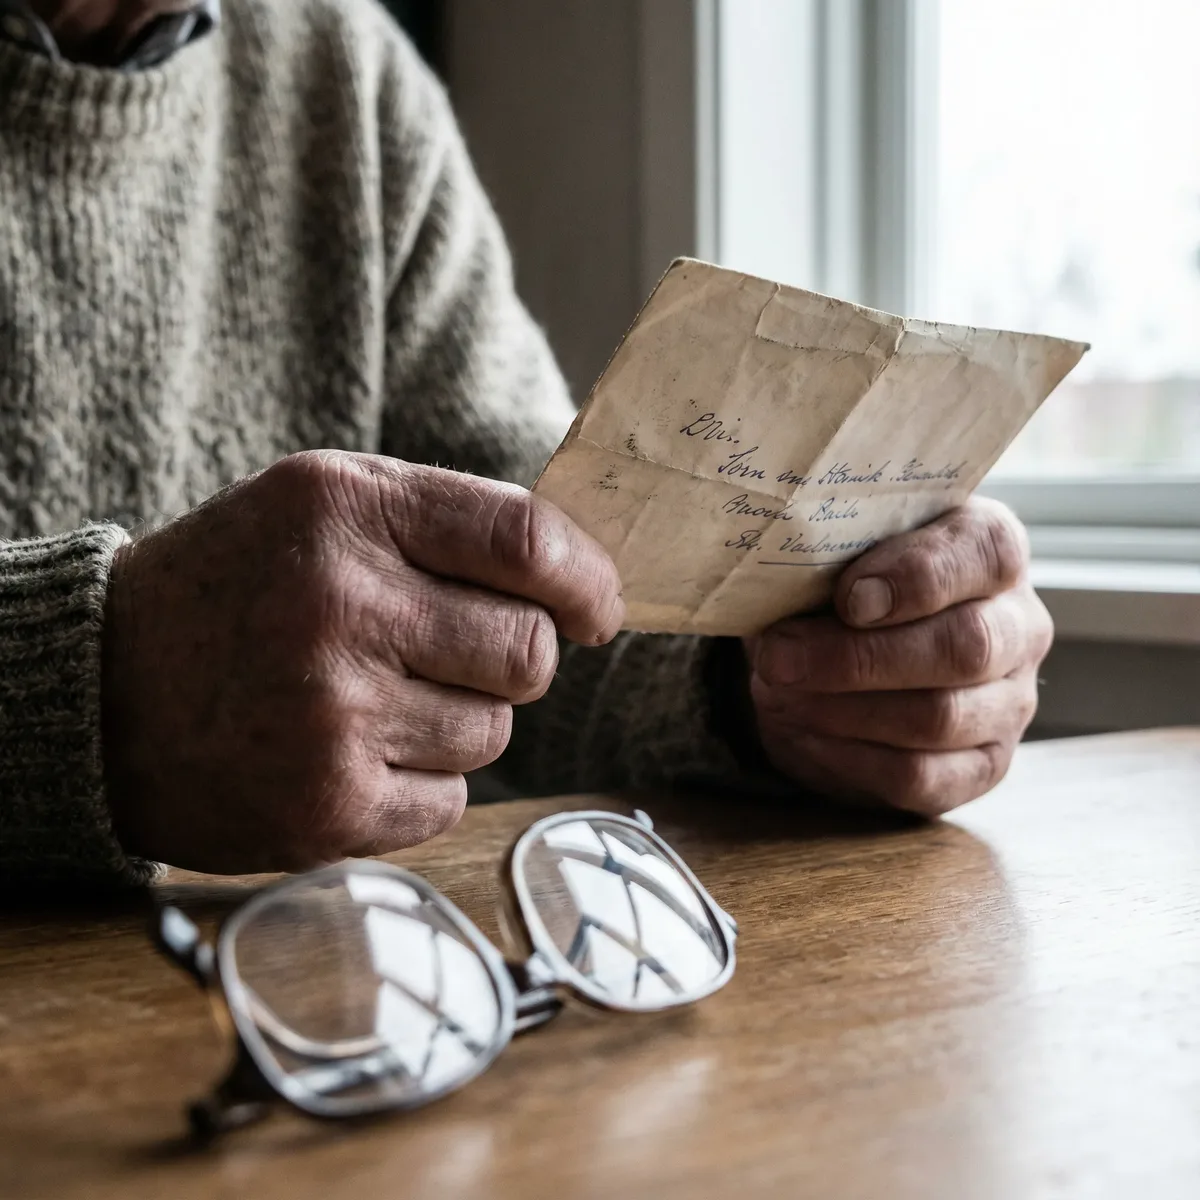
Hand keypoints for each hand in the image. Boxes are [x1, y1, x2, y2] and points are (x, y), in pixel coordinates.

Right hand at [102, 451, 622, 872]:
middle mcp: (339, 607)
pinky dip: (421, 780)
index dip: (587, 580)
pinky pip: (452, 799)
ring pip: (495, 733)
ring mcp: (333, 716)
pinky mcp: (328, 808)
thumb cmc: (240, 587)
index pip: (526, 541)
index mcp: (346, 509)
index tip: (596, 609)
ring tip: (372, 698)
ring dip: (460, 720)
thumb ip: (449, 520)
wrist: (105, 691)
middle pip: (527, 653)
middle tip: (452, 654)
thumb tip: (582, 577)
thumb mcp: (326, 505)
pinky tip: (351, 751)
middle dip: (514, 659)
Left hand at [746, 499, 1051, 814]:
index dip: (918, 575)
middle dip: (860, 657)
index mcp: (991, 549)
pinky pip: (920, 775)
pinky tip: (802, 733)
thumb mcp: (834, 554)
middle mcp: (1018, 626)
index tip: (848, 597)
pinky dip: (848, 756)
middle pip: (966, 646)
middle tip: (781, 655)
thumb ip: (831, 555)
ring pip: (940, 717)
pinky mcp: (982, 766)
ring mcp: (1009, 703)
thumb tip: (789, 581)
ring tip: (781, 691)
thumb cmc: (840, 588)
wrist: (833, 657)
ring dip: (843, 708)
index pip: (989, 552)